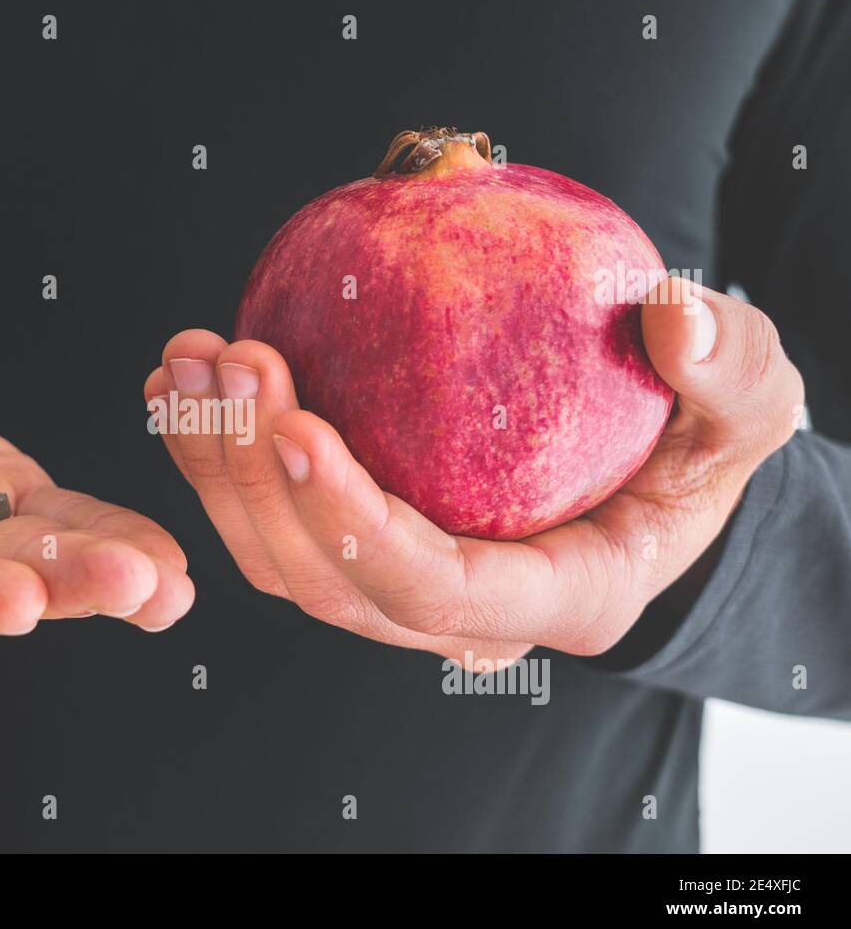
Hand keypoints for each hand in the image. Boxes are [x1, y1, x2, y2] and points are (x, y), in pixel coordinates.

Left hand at [144, 278, 801, 663]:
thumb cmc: (698, 455)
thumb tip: (672, 314)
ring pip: (273, 558)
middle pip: (321, 580)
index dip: (351, 524)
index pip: (428, 588)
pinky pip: (264, 517)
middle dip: (256, 478)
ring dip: (212, 464)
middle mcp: (450, 614)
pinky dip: (212, 454)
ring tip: (185, 362)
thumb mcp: (748, 408)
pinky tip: (181, 379)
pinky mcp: (352, 544)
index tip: (296, 426)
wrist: (646, 482)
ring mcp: (392, 587)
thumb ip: (731, 368)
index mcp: (546, 598)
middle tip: (231, 361)